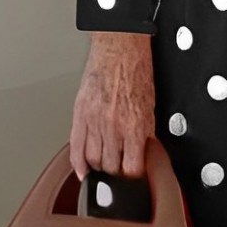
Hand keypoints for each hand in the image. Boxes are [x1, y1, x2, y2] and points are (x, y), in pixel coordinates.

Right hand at [69, 32, 155, 180]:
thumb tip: (142, 150)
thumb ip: (144, 131)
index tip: (135, 178)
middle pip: (110, 167)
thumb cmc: (136, 70)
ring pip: (92, 160)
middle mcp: (113, 126)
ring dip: (98, 168)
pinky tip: (82, 171)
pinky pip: (75, 146)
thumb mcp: (151, 105)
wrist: (119, 49)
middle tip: (119, 173)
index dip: (133, 177)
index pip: (132, 167)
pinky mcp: (80, 114)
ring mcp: (94, 122)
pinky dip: (77, 163)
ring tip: (103, 169)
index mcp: (135, 126)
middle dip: (116, 173)